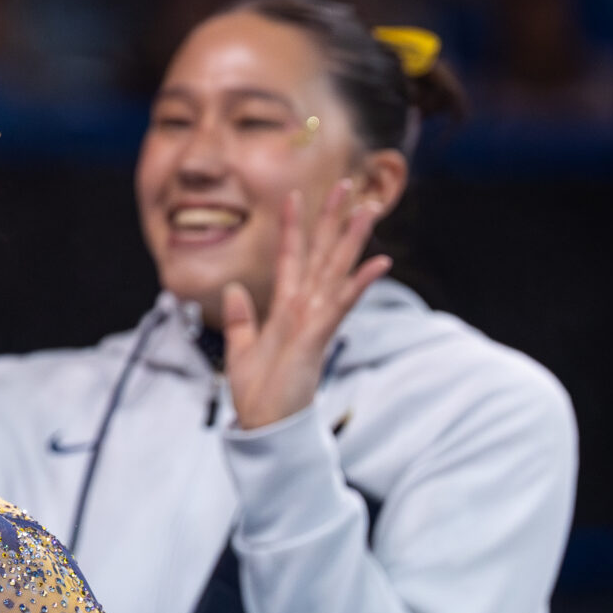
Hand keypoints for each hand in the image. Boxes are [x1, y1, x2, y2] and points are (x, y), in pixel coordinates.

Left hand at [222, 181, 391, 431]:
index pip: (291, 259)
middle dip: (331, 221)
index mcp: (285, 310)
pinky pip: (340, 306)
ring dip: (351, 242)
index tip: (294, 195)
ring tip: (367, 210)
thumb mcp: (240, 351)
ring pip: (336, 273)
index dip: (293, 227)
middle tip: (344, 184)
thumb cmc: (258, 396)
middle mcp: (304, 310)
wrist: (265, 429)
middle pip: (320, 256)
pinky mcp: (317, 338)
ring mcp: (314, 322)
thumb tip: (233, 288)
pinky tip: (379, 263)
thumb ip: (242, 319)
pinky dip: (358, 284)